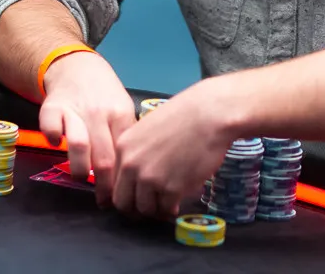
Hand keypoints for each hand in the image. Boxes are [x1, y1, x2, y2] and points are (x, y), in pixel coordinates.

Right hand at [38, 51, 135, 207]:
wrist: (77, 67)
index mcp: (120, 114)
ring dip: (81, 170)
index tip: (123, 196)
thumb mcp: (122, 109)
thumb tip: (135, 173)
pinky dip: (54, 138)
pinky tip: (57, 145)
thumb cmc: (104, 95)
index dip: (124, 179)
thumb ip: (125, 136)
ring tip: (82, 180)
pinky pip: (51, 127)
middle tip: (104, 201)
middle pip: (104, 156)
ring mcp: (75, 110)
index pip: (124, 153)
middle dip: (104, 185)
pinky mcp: (52, 106)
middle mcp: (99, 113)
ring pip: (80, 145)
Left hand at [110, 78, 235, 219]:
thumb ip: (138, 151)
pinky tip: (179, 200)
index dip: (127, 193)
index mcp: (124, 148)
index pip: (114, 183)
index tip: (136, 197)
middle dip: (137, 208)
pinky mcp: (172, 189)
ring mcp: (151, 178)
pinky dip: (173, 208)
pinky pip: (167, 209)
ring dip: (157, 208)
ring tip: (168, 201)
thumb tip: (139, 173)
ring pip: (145, 209)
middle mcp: (132, 165)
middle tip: (150, 205)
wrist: (210, 114)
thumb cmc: (187, 114)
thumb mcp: (149, 128)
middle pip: (124, 202)